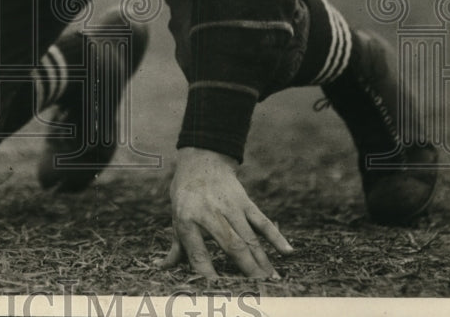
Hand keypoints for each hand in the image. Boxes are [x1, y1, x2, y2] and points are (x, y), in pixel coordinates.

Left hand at [160, 147, 293, 279]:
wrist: (202, 159)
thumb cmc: (186, 193)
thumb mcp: (177, 216)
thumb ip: (176, 247)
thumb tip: (162, 268)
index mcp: (188, 219)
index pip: (197, 252)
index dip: (206, 272)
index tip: (217, 289)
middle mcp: (210, 213)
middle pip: (231, 245)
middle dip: (246, 268)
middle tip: (258, 288)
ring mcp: (230, 207)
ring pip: (249, 237)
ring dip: (262, 259)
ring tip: (273, 280)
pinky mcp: (245, 201)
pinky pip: (262, 221)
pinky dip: (276, 236)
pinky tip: (287, 252)